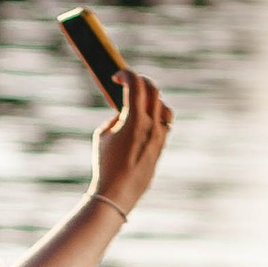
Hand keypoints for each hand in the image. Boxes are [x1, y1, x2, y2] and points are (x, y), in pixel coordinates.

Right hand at [89, 65, 170, 218]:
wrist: (118, 192)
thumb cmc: (105, 165)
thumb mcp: (102, 136)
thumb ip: (115, 119)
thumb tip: (124, 113)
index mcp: (134, 119)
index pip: (136, 85)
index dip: (126, 75)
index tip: (116, 77)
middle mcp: (151, 125)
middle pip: (153, 90)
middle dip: (139, 81)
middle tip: (128, 83)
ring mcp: (159, 135)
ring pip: (163, 106)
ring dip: (151, 99)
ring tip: (138, 103)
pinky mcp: (162, 146)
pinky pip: (165, 123)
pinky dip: (156, 115)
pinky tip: (144, 120)